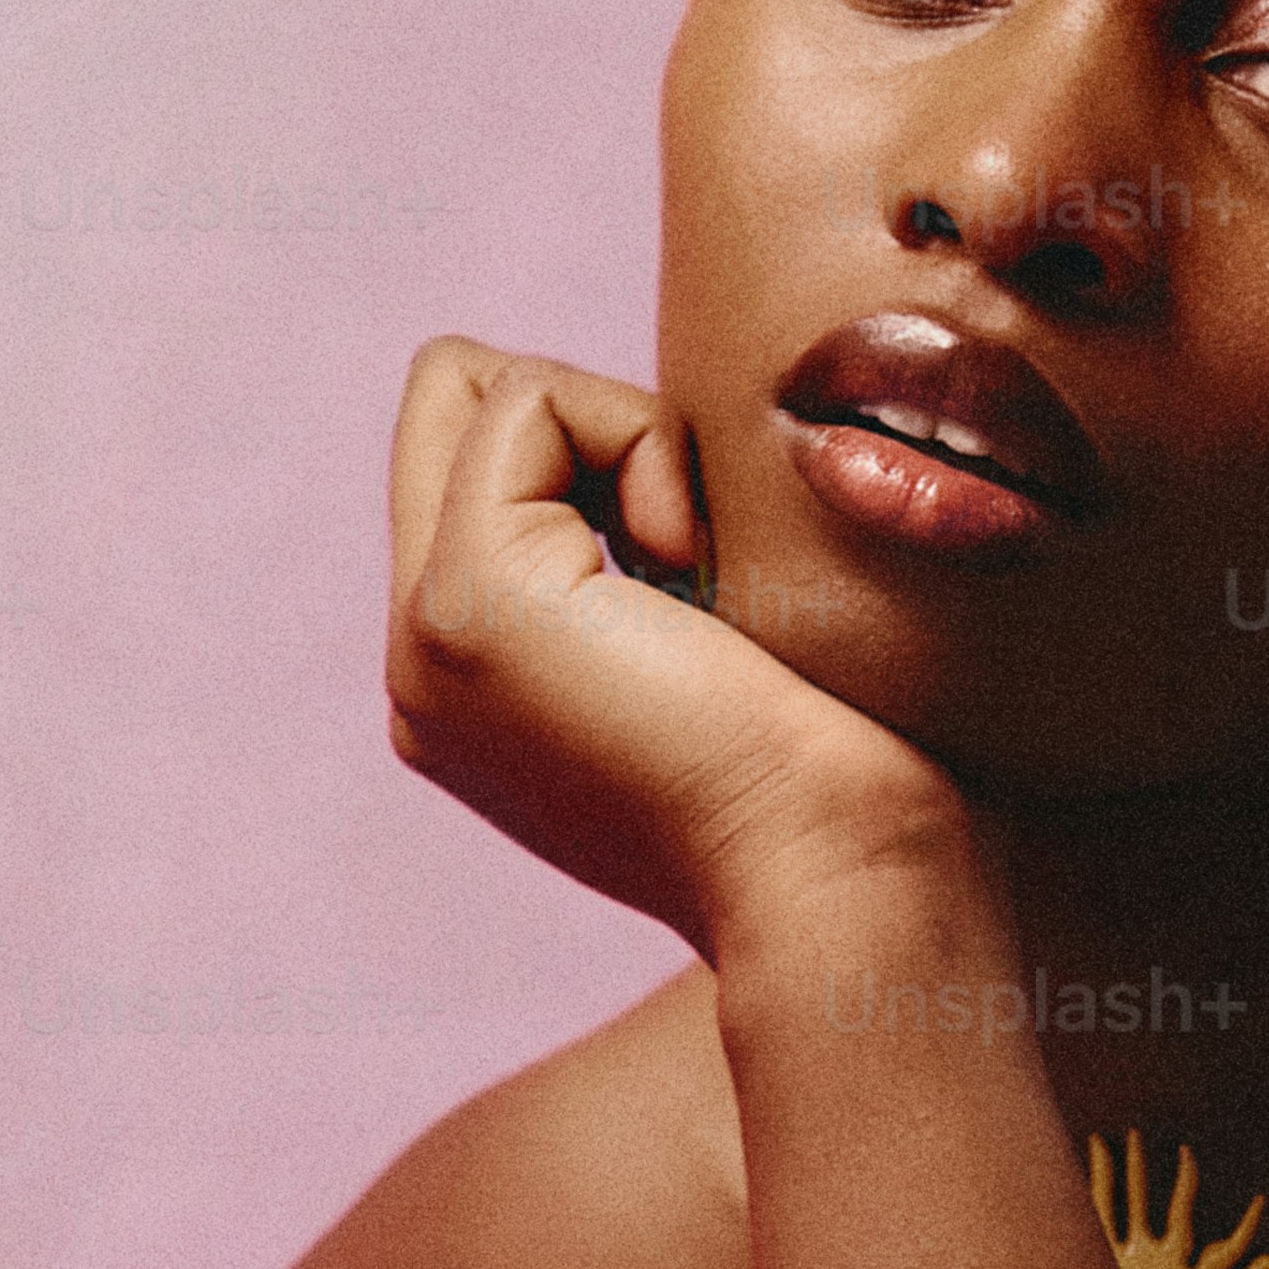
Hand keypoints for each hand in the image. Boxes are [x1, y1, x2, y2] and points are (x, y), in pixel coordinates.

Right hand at [385, 338, 972, 951]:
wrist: (843, 878)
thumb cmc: (839, 785)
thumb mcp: (718, 658)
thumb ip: (644, 576)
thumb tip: (661, 496)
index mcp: (475, 692)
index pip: (471, 466)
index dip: (598, 451)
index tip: (705, 570)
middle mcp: (425, 669)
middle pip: (446, 405)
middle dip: (583, 418)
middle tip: (690, 542)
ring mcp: (425, 637)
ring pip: (486, 391)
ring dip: (625, 439)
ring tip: (701, 576)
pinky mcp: (469, 598)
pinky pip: (530, 398)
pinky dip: (640, 442)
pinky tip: (696, 570)